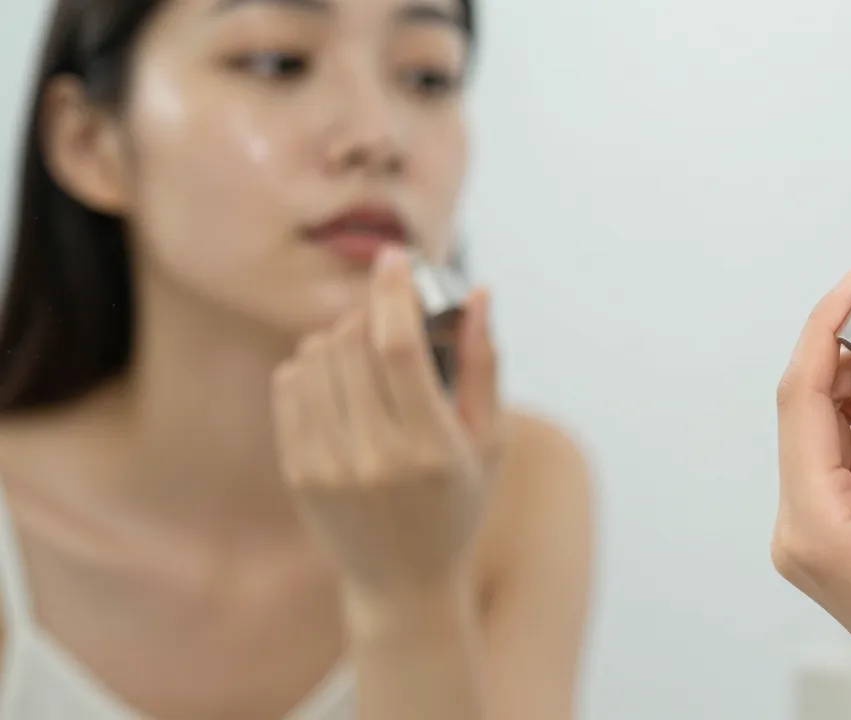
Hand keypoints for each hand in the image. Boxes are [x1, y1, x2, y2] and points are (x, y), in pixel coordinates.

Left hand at [271, 246, 500, 609]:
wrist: (403, 583)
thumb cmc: (457, 504)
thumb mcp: (489, 440)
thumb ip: (483, 365)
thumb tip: (479, 294)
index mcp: (432, 448)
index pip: (400, 347)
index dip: (394, 292)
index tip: (394, 258)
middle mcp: (376, 458)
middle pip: (353, 345)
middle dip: (368, 311)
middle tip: (385, 309)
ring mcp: (330, 468)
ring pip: (317, 359)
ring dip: (339, 335)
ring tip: (362, 345)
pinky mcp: (299, 473)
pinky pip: (291, 386)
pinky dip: (310, 363)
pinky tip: (335, 374)